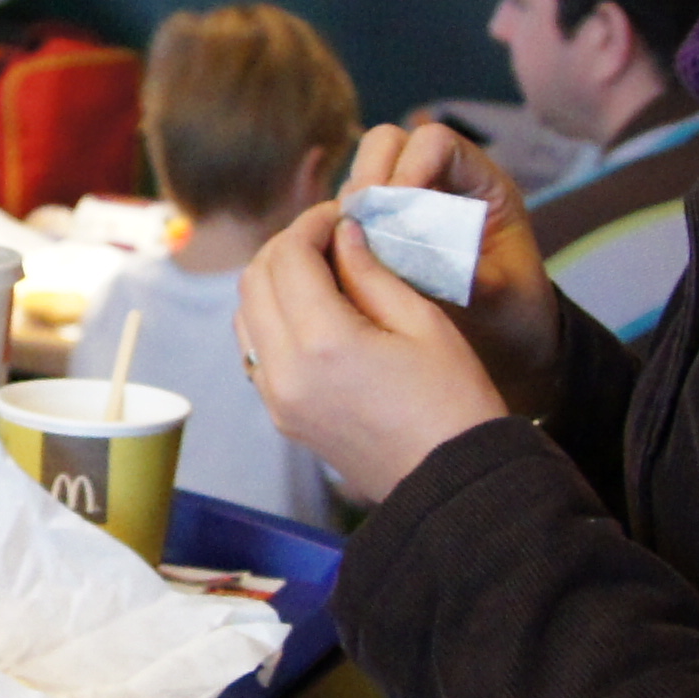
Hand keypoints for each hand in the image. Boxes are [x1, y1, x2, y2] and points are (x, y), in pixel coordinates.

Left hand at [236, 197, 515, 505]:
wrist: (452, 483)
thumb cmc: (453, 400)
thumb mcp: (423, 322)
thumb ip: (371, 271)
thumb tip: (342, 233)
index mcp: (324, 342)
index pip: (289, 256)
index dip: (312, 223)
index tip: (339, 214)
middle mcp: (285, 371)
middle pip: (255, 280)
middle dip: (286, 246)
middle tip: (328, 236)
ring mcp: (276, 398)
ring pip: (245, 314)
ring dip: (272, 281)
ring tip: (319, 270)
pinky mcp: (281, 416)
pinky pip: (255, 351)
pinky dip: (270, 319)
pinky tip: (311, 312)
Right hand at [337, 121, 565, 418]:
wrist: (511, 342)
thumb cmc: (514, 312)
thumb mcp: (498, 293)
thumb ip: (458, 270)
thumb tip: (409, 256)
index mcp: (479, 182)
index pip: (435, 142)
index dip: (410, 164)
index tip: (394, 203)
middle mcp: (439, 181)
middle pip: (387, 144)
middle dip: (368, 176)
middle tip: (356, 222)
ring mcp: (406, 203)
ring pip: (361, 175)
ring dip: (350, 205)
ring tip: (346, 246)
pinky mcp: (382, 230)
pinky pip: (350, 214)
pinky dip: (340, 231)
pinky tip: (341, 262)